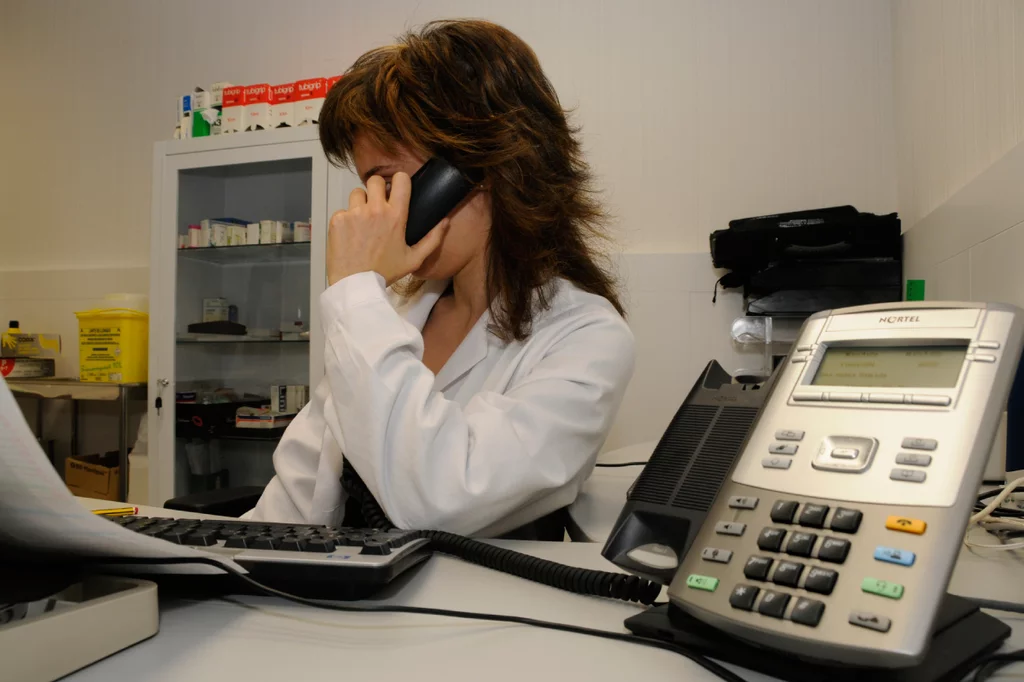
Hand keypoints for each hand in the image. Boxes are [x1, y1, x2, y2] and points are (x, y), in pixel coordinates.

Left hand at [327, 172, 449, 286]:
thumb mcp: (414, 259)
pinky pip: (343, 210)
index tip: (397, 188)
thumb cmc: (385, 272)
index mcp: (396, 216)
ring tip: (362, 221)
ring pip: (357, 193)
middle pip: (375, 180)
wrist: (357, 285)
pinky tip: (350, 235)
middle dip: (377, 189)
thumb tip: (445, 221)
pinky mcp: (338, 219)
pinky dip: (346, 220)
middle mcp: (375, 209)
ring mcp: (354, 213)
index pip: (400, 180)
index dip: (399, 181)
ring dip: (360, 203)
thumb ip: (432, 239)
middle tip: (376, 204)